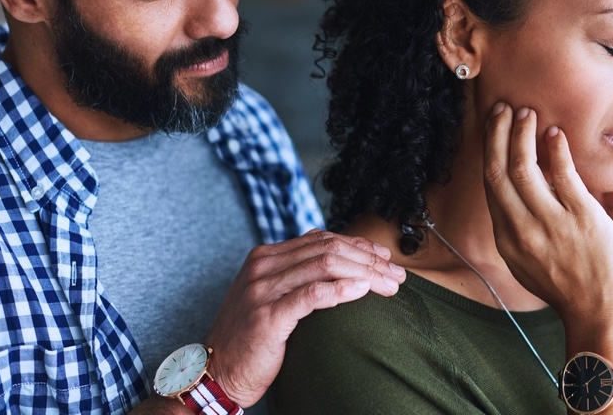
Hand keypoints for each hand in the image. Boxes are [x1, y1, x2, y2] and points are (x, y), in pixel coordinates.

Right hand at [202, 230, 405, 405]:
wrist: (216, 373)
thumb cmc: (252, 339)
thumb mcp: (274, 297)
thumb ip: (299, 277)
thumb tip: (346, 266)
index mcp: (265, 257)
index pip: (321, 239)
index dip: (357, 244)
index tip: (384, 256)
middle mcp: (263, 266)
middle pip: (328, 249)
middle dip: (368, 259)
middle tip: (396, 274)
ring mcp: (262, 289)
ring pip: (325, 266)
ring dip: (365, 274)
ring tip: (389, 284)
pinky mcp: (266, 316)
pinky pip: (311, 294)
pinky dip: (341, 290)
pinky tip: (363, 291)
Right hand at [482, 103, 612, 322]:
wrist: (599, 313)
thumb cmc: (568, 289)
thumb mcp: (527, 264)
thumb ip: (516, 232)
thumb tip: (508, 205)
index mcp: (506, 239)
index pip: (490, 185)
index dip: (489, 151)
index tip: (494, 127)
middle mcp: (521, 229)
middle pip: (498, 170)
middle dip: (498, 133)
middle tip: (504, 107)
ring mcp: (550, 223)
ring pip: (523, 166)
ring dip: (521, 133)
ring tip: (527, 113)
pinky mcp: (581, 218)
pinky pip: (562, 174)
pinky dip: (555, 149)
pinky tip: (556, 133)